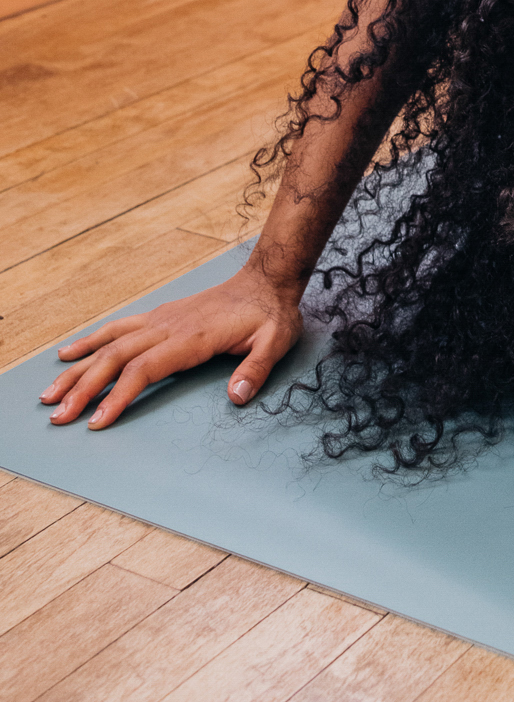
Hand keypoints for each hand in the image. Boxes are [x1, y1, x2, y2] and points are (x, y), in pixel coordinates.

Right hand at [39, 261, 303, 430]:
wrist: (267, 280)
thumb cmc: (270, 314)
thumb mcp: (275, 341)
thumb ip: (256, 369)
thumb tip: (237, 396)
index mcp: (191, 337)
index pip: (144, 369)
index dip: (118, 395)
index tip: (97, 421)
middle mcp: (168, 326)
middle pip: (116, 358)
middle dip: (83, 388)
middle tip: (57, 416)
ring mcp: (161, 319)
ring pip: (110, 343)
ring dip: (78, 368)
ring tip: (50, 393)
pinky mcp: (160, 317)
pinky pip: (118, 328)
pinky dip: (91, 341)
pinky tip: (69, 353)